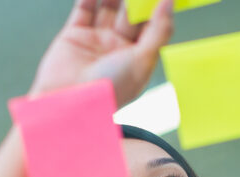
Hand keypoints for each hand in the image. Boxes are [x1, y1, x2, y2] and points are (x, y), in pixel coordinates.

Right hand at [28, 0, 174, 107]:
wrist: (69, 103)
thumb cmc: (110, 88)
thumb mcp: (143, 60)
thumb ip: (159, 30)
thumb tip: (169, 2)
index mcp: (137, 59)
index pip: (151, 27)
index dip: (156, 8)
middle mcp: (117, 49)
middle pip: (130, 15)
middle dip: (135, 0)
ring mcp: (95, 41)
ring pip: (109, 8)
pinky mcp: (73, 36)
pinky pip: (84, 9)